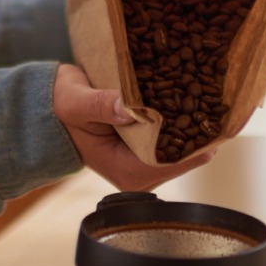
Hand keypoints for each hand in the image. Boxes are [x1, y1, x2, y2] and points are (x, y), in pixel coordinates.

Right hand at [52, 63, 212, 192]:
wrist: (48, 110)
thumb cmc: (60, 108)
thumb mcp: (78, 103)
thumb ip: (103, 105)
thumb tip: (132, 108)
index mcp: (127, 172)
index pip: (174, 161)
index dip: (195, 138)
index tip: (212, 113)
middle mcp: (141, 175)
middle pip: (186, 154)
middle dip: (199, 126)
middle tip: (217, 95)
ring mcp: (146, 163)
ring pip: (184, 145)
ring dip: (193, 119)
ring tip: (208, 91)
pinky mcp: (148, 149)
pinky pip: (174, 135)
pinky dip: (182, 117)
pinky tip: (193, 94)